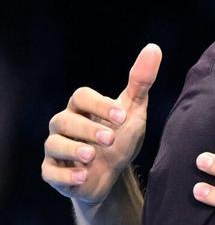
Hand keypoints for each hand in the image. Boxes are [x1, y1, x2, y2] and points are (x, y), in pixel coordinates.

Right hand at [41, 44, 160, 203]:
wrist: (111, 175)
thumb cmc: (120, 137)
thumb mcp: (133, 110)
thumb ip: (141, 81)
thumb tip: (153, 48)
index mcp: (81, 107)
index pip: (81, 96)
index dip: (100, 105)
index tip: (122, 117)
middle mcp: (64, 125)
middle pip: (65, 120)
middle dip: (88, 129)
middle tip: (110, 139)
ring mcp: (56, 148)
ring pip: (54, 144)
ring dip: (73, 150)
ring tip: (91, 156)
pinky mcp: (53, 172)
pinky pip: (51, 173)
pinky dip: (65, 175)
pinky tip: (82, 175)